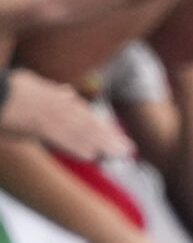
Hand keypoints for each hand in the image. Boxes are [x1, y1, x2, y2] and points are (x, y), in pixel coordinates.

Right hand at [0, 71, 132, 159]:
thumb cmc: (12, 89)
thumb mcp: (38, 86)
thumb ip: (54, 91)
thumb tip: (67, 91)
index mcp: (61, 99)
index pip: (88, 116)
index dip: (105, 129)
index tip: (119, 138)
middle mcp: (61, 109)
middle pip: (91, 125)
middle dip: (111, 138)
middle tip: (129, 149)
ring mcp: (53, 118)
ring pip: (84, 133)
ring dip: (103, 145)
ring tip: (120, 155)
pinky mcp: (43, 128)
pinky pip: (64, 140)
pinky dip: (78, 148)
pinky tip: (92, 157)